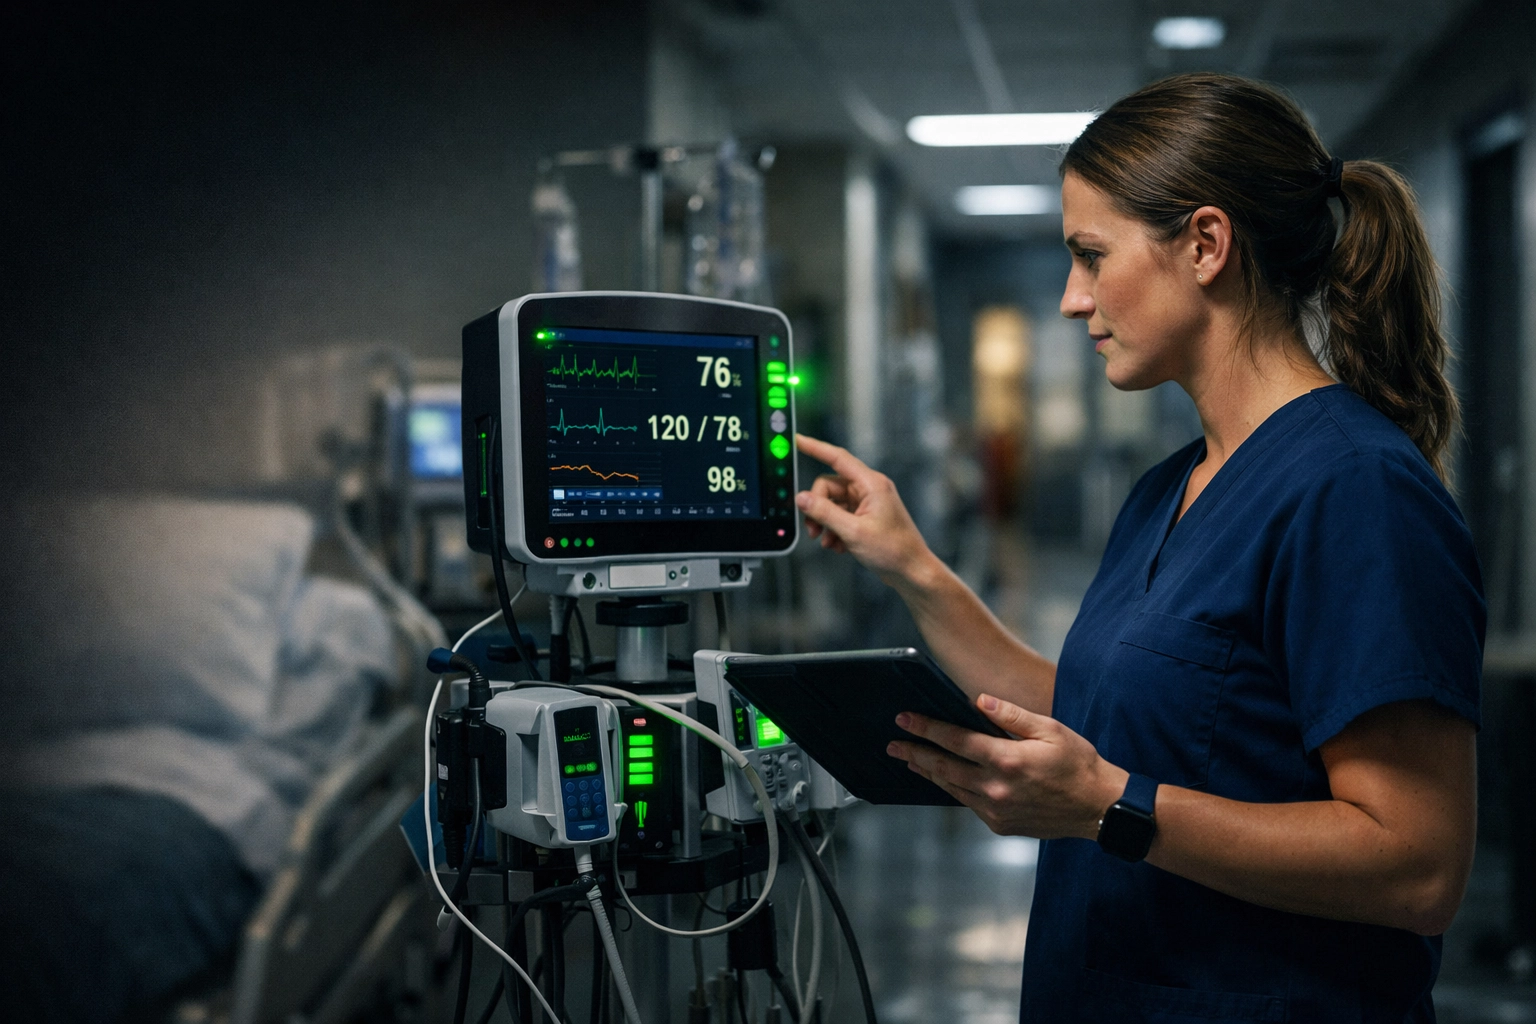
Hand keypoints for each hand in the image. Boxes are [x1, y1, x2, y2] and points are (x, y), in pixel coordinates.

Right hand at [794, 434, 935, 585]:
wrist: (911, 571)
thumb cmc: (893, 550)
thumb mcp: (853, 532)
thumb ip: (824, 513)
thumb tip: (802, 499)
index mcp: (871, 484)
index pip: (838, 458)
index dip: (815, 448)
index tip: (798, 441)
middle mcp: (870, 489)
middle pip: (829, 487)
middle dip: (817, 508)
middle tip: (813, 530)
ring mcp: (868, 503)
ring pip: (833, 504)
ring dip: (825, 523)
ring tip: (827, 542)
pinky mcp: (866, 517)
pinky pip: (841, 516)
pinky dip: (834, 530)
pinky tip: (838, 546)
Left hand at [886, 693, 1128, 839]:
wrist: (1099, 807)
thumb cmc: (1078, 763)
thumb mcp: (1050, 729)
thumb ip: (1011, 715)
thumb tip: (978, 700)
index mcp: (1007, 760)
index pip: (955, 740)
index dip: (926, 728)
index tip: (904, 719)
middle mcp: (996, 788)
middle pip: (943, 767)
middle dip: (914, 752)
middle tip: (893, 742)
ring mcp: (996, 810)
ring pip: (951, 788)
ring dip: (928, 772)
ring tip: (909, 759)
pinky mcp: (1000, 825)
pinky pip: (967, 803)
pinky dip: (951, 788)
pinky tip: (942, 778)